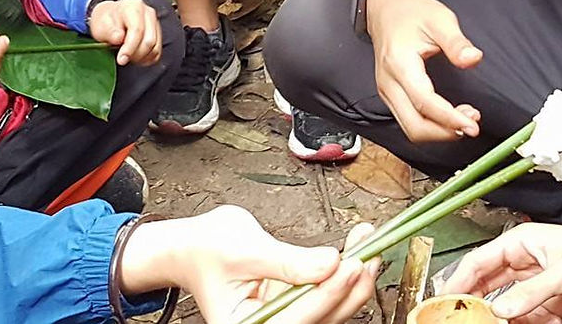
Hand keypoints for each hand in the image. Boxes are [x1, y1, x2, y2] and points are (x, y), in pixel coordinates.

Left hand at [89, 0, 162, 65]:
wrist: (110, 18)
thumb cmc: (106, 21)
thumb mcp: (100, 25)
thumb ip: (109, 32)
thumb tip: (119, 38)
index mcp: (133, 6)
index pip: (137, 30)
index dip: (130, 48)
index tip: (121, 59)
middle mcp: (148, 13)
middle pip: (149, 40)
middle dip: (135, 55)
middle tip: (122, 59)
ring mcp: (155, 23)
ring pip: (155, 48)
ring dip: (140, 58)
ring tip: (127, 57)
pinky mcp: (158, 34)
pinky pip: (157, 52)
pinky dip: (146, 59)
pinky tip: (135, 57)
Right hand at [119, 205, 378, 323]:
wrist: (194, 248)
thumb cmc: (208, 250)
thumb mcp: (245, 249)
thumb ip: (288, 261)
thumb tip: (330, 263)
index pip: (297, 316)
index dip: (328, 292)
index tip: (351, 265)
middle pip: (322, 319)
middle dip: (349, 286)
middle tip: (368, 252)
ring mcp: (285, 321)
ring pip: (331, 311)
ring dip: (353, 280)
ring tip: (368, 245)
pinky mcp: (297, 308)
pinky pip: (327, 297)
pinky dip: (344, 276)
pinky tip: (358, 252)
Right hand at [365, 0, 482, 141]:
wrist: (386, 10)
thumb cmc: (412, 14)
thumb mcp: (440, 19)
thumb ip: (457, 42)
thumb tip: (473, 59)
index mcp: (399, 64)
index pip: (424, 103)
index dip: (449, 118)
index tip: (473, 124)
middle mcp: (389, 83)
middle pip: (414, 126)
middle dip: (445, 132)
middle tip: (472, 125)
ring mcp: (386, 92)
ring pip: (410, 128)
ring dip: (439, 132)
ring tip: (465, 120)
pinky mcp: (390, 96)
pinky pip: (408, 121)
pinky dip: (431, 126)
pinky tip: (450, 118)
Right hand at [442, 224, 561, 323]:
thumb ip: (530, 294)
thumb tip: (499, 310)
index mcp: (523, 242)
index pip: (479, 261)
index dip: (459, 281)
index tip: (445, 301)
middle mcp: (527, 262)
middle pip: (488, 284)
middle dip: (476, 302)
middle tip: (462, 318)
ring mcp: (539, 284)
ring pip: (507, 304)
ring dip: (502, 317)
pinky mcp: (553, 303)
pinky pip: (528, 316)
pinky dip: (525, 322)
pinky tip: (526, 323)